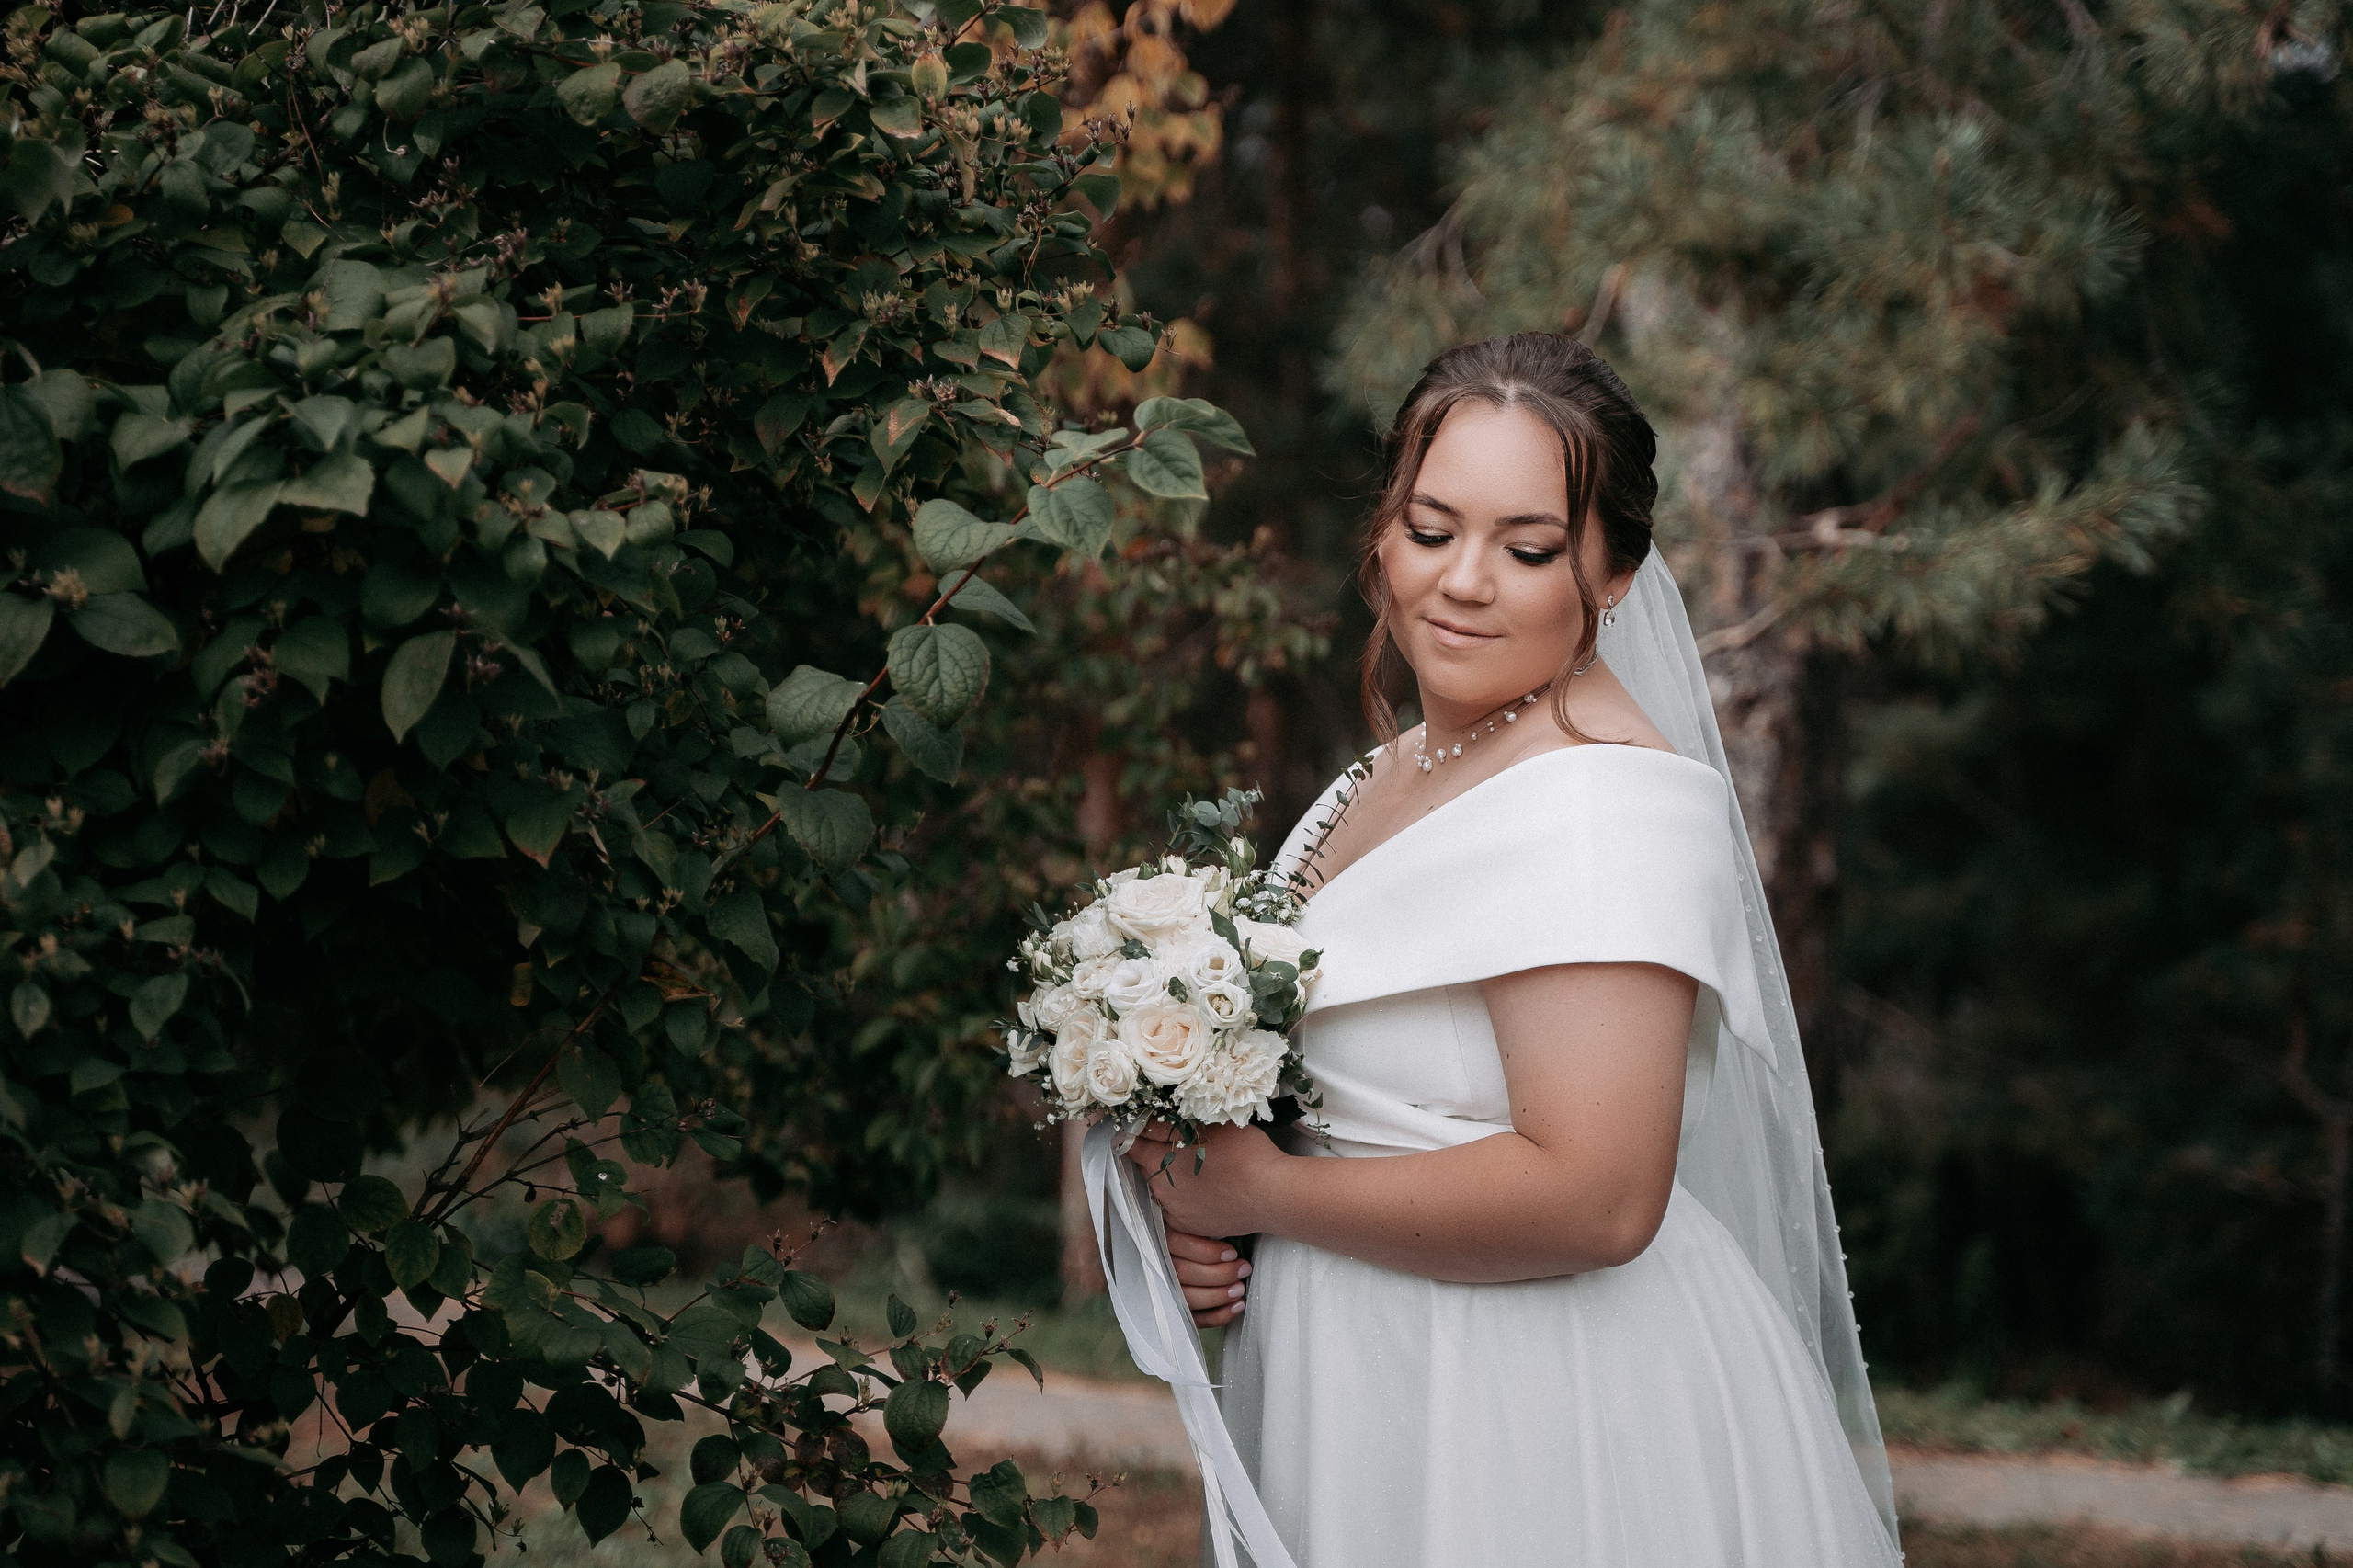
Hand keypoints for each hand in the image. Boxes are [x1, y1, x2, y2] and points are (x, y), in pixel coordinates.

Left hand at [1122, 1121, 1287, 1240]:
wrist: (1271, 1193)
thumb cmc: (1243, 1152)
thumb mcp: (1206, 1124)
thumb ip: (1170, 1123)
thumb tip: (1146, 1120)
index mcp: (1158, 1161)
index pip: (1130, 1145)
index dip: (1134, 1134)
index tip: (1140, 1127)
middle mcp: (1160, 1190)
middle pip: (1147, 1168)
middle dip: (1154, 1155)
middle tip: (1174, 1143)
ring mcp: (1176, 1212)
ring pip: (1163, 1190)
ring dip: (1170, 1178)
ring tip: (1193, 1166)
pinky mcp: (1193, 1226)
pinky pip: (1178, 1209)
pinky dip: (1184, 1198)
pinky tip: (1203, 1188)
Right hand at [1166, 1228, 1250, 1327]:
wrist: (1204, 1253)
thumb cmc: (1207, 1236)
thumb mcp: (1201, 1221)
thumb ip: (1206, 1222)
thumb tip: (1229, 1223)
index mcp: (1163, 1236)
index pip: (1176, 1244)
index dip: (1206, 1251)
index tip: (1232, 1253)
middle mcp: (1159, 1263)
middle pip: (1182, 1273)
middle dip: (1219, 1274)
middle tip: (1243, 1269)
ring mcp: (1166, 1289)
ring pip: (1187, 1297)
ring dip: (1218, 1295)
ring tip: (1240, 1288)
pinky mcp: (1179, 1310)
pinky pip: (1194, 1318)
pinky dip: (1218, 1315)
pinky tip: (1236, 1306)